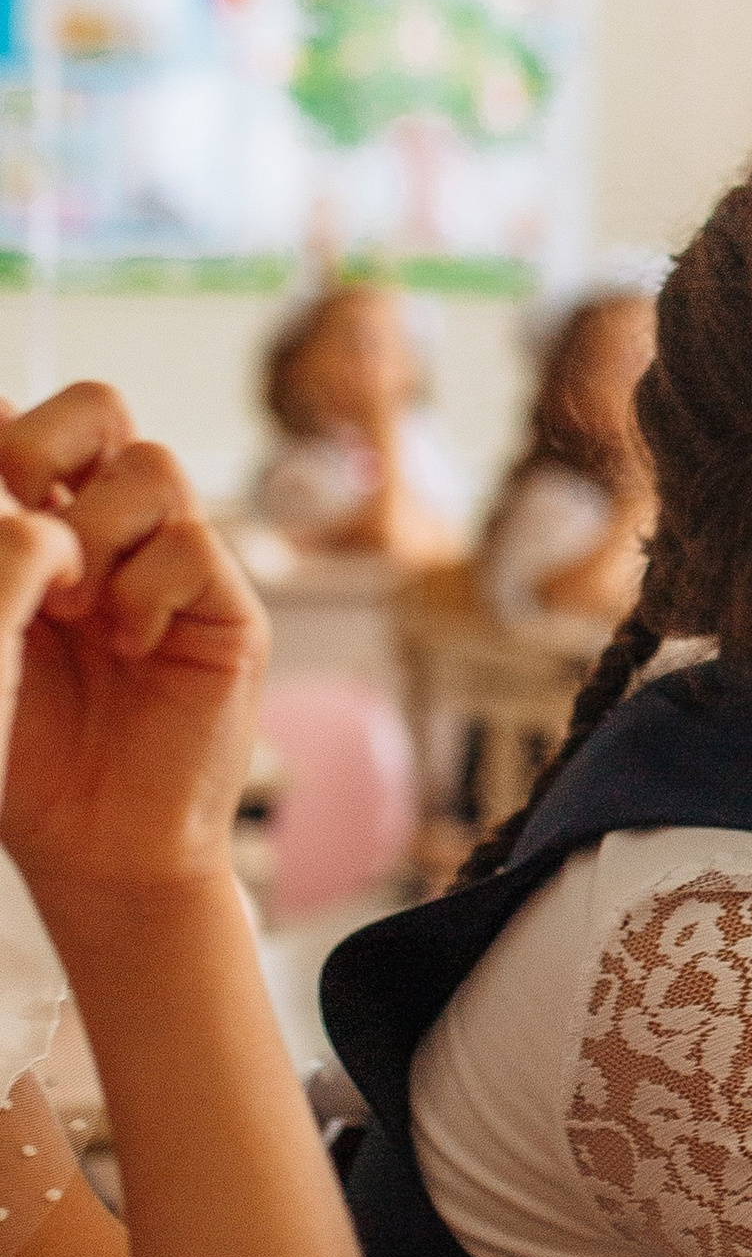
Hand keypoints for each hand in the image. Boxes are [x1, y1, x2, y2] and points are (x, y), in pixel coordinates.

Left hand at [0, 384, 266, 897]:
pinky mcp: (223, 609)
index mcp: (31, 530)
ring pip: (150, 465)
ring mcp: (166, 568)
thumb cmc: (18, 756)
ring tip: (71, 612)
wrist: (89, 848)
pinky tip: (128, 648)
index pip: (23, 422)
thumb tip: (23, 469)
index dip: (1, 435)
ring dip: (95, 531)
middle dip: (46, 442)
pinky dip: (144, 591)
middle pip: (99, 408)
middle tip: (18, 510)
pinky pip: (192, 545)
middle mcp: (101, 536)